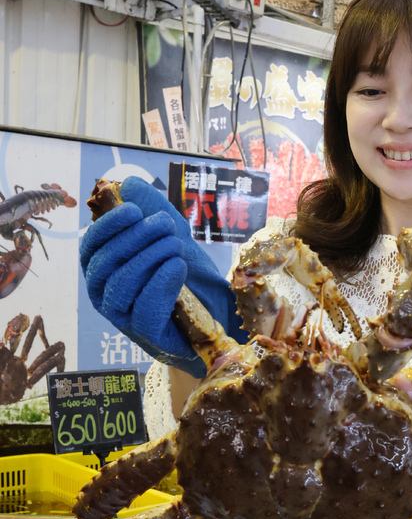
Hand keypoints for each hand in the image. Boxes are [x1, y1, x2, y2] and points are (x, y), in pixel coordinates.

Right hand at [80, 177, 239, 376]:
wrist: (215, 313)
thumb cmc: (185, 274)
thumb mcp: (171, 234)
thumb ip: (152, 208)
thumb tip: (128, 184)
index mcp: (103, 268)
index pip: (90, 246)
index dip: (108, 226)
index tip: (133, 210)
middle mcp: (105, 294)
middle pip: (105, 263)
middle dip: (136, 238)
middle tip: (165, 225)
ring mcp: (122, 317)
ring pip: (122, 285)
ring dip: (150, 257)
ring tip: (176, 245)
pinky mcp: (145, 334)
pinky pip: (144, 309)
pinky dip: (161, 282)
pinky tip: (178, 266)